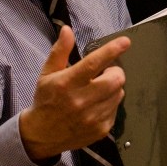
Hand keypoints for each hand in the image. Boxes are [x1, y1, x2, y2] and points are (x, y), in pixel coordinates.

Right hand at [19, 26, 130, 162]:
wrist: (41, 135)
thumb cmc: (46, 100)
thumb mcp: (47, 73)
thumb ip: (60, 51)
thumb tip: (67, 30)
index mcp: (67, 84)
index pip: (93, 64)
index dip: (111, 51)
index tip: (125, 42)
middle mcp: (80, 101)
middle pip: (115, 79)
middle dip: (114, 71)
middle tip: (105, 72)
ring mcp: (92, 118)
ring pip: (119, 93)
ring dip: (113, 87)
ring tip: (99, 89)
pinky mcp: (101, 130)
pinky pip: (116, 109)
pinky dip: (111, 102)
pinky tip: (97, 104)